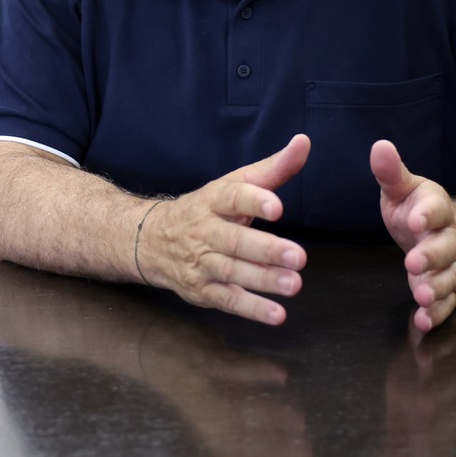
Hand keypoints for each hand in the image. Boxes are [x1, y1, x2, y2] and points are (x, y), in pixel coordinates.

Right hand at [136, 134, 311, 324]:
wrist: (152, 240)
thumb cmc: (207, 210)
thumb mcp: (234, 184)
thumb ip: (273, 168)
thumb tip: (304, 142)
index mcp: (214, 201)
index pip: (232, 197)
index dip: (254, 201)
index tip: (277, 207)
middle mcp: (205, 231)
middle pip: (234, 241)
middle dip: (266, 249)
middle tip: (298, 256)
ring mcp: (201, 262)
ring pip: (231, 271)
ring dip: (263, 279)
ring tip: (294, 284)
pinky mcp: (202, 290)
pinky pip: (227, 300)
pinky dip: (251, 309)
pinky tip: (277, 314)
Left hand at [371, 139, 455, 332]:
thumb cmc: (422, 210)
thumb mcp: (406, 189)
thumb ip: (392, 173)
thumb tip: (379, 146)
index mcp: (437, 210)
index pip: (437, 210)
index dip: (428, 215)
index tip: (415, 220)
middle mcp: (450, 239)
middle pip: (445, 248)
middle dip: (431, 256)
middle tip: (413, 263)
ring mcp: (453, 266)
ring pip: (449, 278)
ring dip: (436, 288)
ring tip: (421, 296)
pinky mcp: (451, 288)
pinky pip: (448, 303)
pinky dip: (437, 313)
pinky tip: (423, 321)